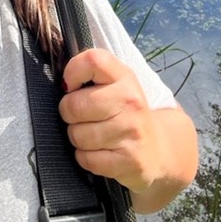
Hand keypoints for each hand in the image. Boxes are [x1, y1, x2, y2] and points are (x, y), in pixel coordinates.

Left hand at [58, 48, 164, 197]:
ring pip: (77, 135)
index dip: (72, 72)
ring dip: (77, 137)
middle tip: (82, 116)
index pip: (92, 60)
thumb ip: (90, 74)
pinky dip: (86, 158)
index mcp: (124, 77)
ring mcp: (131, 131)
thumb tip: (62, 83)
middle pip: (74, 105)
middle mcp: (130, 101)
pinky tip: (100, 152)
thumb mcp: (114, 84)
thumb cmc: (125, 112)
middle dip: (69, 113)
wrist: (158, 149)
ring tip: (93, 135)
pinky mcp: (129, 160)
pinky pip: (86, 159)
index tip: (71, 86)